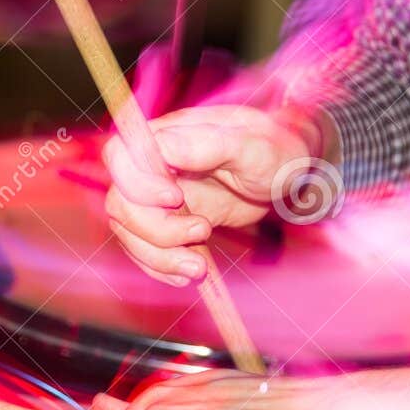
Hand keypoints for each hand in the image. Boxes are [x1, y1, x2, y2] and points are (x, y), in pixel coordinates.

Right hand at [101, 103, 326, 285]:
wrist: (288, 177)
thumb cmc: (274, 151)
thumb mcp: (251, 146)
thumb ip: (206, 145)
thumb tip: (164, 147)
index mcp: (167, 136)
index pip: (120, 156)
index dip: (137, 183)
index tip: (177, 199)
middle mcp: (154, 167)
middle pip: (122, 202)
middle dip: (156, 230)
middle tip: (202, 233)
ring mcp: (157, 198)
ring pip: (130, 232)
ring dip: (160, 257)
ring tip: (199, 268)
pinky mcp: (168, 223)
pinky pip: (146, 251)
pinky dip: (162, 268)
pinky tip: (190, 273)